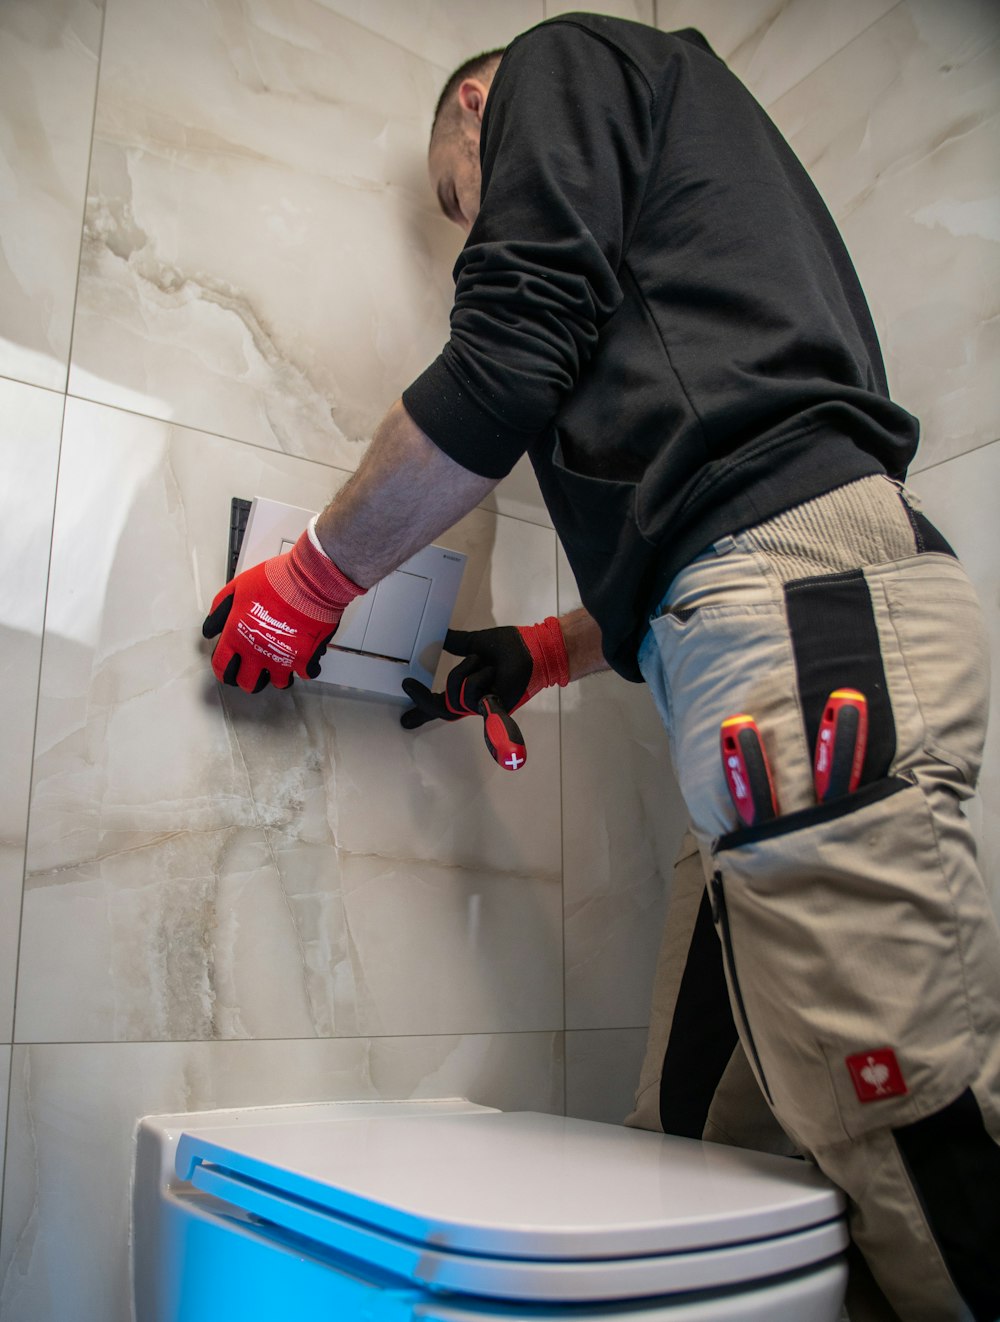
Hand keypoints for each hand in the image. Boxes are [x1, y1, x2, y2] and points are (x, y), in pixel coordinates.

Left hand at [202, 523, 364, 692]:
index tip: (228, 671)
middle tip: (254, 673)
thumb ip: (221, 608)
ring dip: (278, 676)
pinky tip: (304, 659)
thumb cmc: (276, 581)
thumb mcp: (238, 587)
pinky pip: (306, 673)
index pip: (222, 666)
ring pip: (277, 683)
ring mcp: (282, 659)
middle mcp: (257, 653)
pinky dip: (306, 668)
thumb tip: (211, 627)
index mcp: (237, 636)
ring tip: (280, 666)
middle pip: (247, 683)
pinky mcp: (305, 659)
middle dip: (249, 679)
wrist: (309, 581)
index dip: (223, 671)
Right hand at [401, 617, 568, 728]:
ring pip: (459, 693)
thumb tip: (436, 636)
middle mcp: (474, 701)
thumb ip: (454, 643)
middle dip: (423, 698)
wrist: (533, 647)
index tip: (404, 721)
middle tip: (408, 684)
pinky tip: (473, 706)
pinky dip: (475, 705)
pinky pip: (478, 702)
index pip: (440, 704)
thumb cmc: (510, 647)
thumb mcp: (474, 644)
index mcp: (468, 690)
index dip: (421, 711)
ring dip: (470, 670)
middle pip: (442, 704)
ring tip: (488, 662)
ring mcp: (485, 705)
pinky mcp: (497, 704)